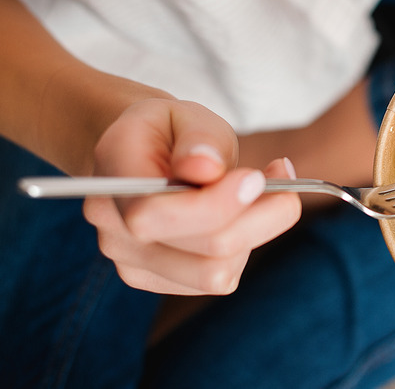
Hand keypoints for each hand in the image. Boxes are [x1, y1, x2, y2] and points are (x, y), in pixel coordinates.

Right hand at [84, 99, 300, 294]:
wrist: (145, 155)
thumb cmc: (172, 132)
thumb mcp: (188, 114)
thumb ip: (199, 138)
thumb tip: (205, 167)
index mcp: (112, 176)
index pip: (153, 215)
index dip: (214, 205)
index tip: (255, 177)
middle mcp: (112, 228)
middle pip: (202, 252)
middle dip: (257, 217)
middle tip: (282, 174)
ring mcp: (131, 262)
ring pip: (217, 273)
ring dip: (255, 232)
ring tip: (263, 190)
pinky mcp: (158, 280)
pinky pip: (218, 279)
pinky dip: (244, 247)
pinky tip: (243, 213)